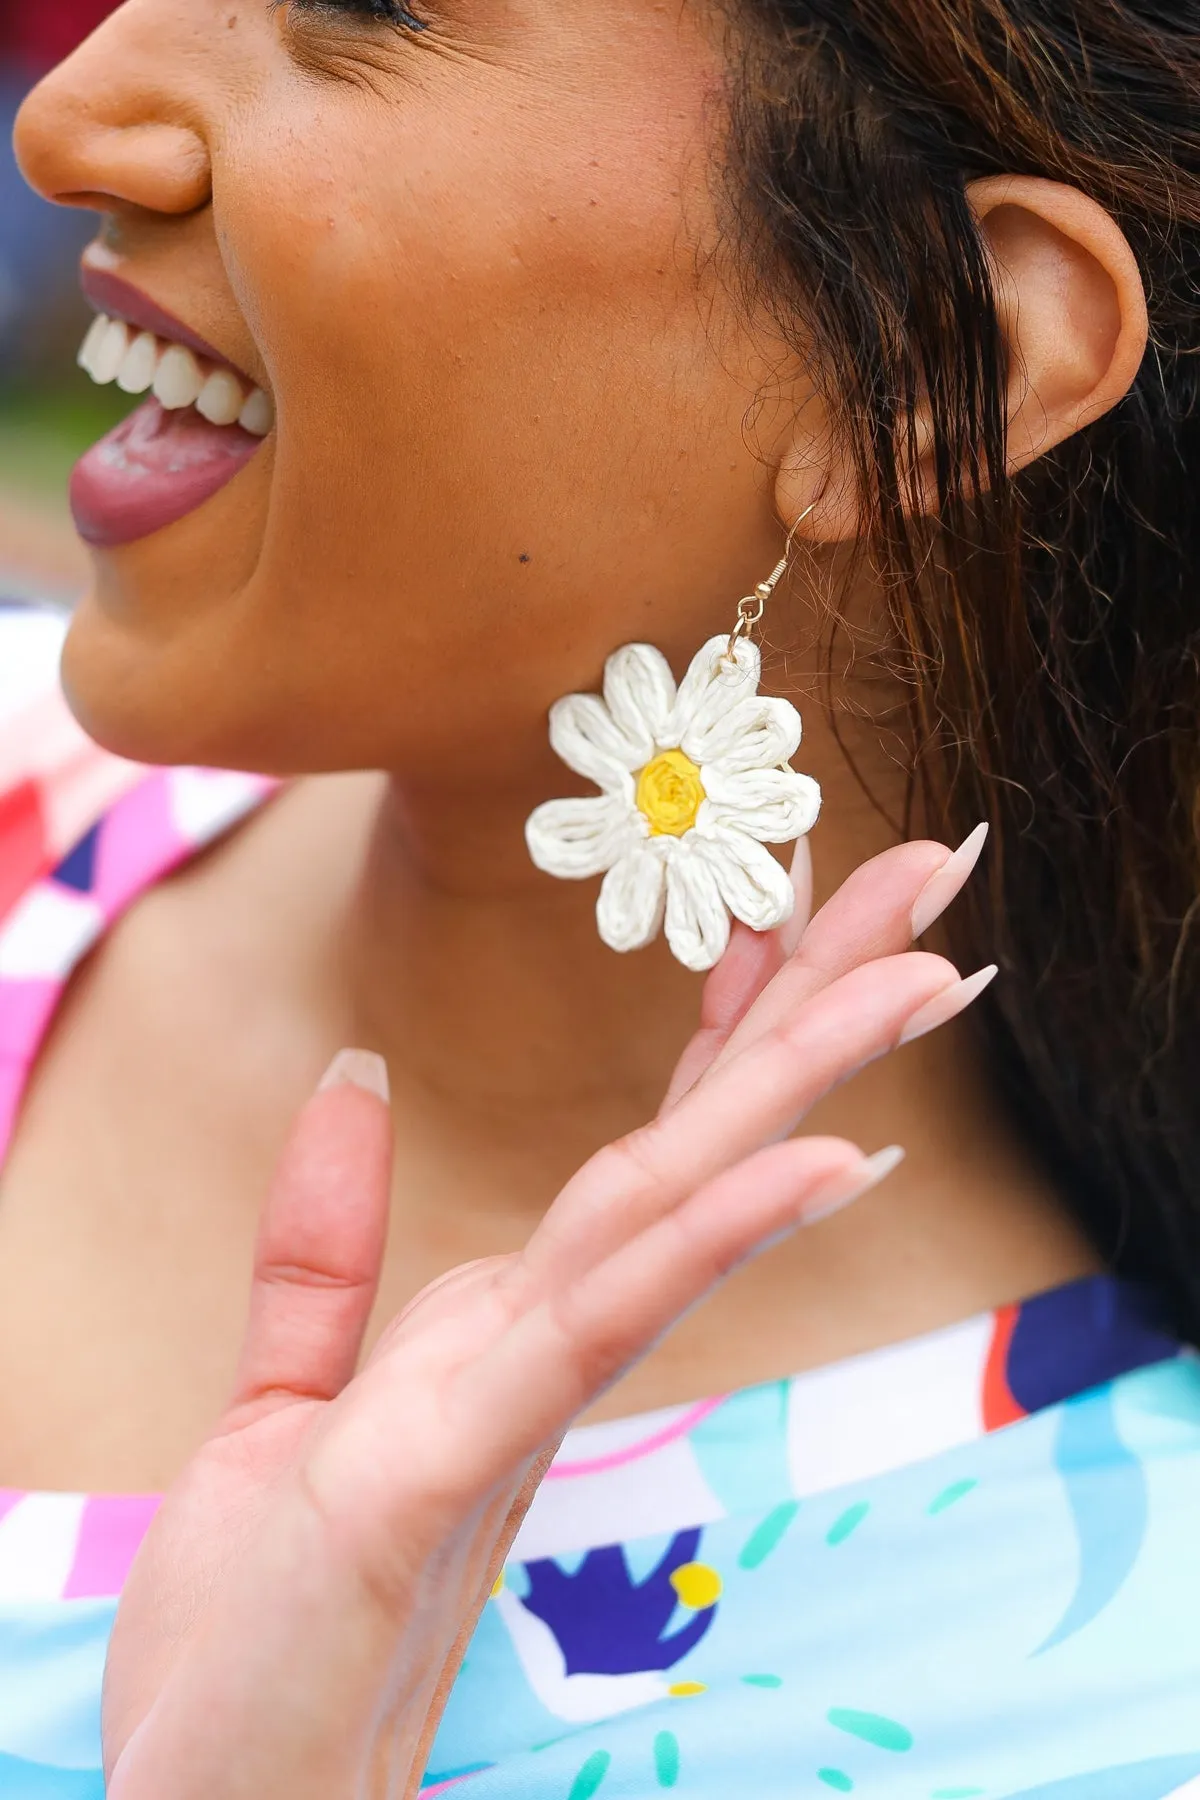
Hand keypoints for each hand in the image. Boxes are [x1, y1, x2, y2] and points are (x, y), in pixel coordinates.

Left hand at [102, 835, 989, 1799]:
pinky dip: (717, 1232)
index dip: (734, 1019)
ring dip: (804, 1085)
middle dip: (816, 1005)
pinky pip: (601, 1320)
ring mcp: (515, 1398)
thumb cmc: (262, 1633)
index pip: (646, 1141)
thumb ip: (326, 1245)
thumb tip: (357, 1078)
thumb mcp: (276, 1405)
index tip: (806, 898)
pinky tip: (821, 1161)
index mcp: (510, 1322)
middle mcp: (542, 1347)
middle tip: (935, 873)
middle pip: (698, 1141)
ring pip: (680, 1204)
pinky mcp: (453, 1461)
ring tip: (926, 974)